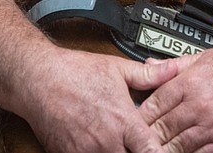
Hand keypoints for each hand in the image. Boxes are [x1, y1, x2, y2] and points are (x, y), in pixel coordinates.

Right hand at [20, 47, 179, 152]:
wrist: (38, 78)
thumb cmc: (75, 72)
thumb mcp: (118, 68)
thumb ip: (150, 75)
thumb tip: (175, 69)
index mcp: (124, 121)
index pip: (152, 152)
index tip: (161, 150)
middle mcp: (107, 141)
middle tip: (138, 146)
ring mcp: (86, 152)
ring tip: (119, 144)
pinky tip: (99, 146)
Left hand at [139, 50, 212, 152]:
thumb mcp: (207, 57)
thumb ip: (175, 65)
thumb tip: (149, 65)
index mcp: (191, 82)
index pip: (154, 103)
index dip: (139, 115)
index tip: (132, 120)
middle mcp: (200, 106)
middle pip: (161, 127)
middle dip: (147, 136)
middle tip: (135, 141)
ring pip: (176, 146)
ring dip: (163, 149)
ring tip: (151, 150)